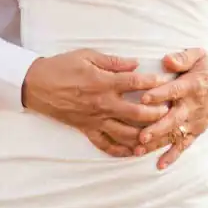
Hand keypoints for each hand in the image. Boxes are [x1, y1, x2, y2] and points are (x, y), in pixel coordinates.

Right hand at [22, 49, 168, 157]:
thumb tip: (135, 64)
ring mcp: (95, 120)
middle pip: (137, 113)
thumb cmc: (61, 67)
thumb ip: (113, 62)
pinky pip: (106, 145)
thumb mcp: (87, 55)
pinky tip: (135, 151)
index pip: (135, 83)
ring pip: (125, 133)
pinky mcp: (86, 130)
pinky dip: (121, 151)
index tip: (167, 81)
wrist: (36, 85)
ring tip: (160, 134)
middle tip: (171, 110)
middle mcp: (102, 104)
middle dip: (157, 113)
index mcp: (103, 83)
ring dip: (144, 135)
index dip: (154, 82)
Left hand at [133, 49, 207, 169]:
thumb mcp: (199, 55)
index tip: (144, 99)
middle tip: (141, 136)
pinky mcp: (196, 130)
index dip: (160, 94)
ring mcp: (195, 120)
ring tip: (139, 150)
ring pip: (175, 134)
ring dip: (157, 143)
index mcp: (193, 85)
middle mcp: (193, 105)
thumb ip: (183, 57)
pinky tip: (159, 165)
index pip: (175, 90)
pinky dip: (173, 156)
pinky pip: (185, 144)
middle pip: (174, 118)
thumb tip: (166, 60)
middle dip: (157, 128)